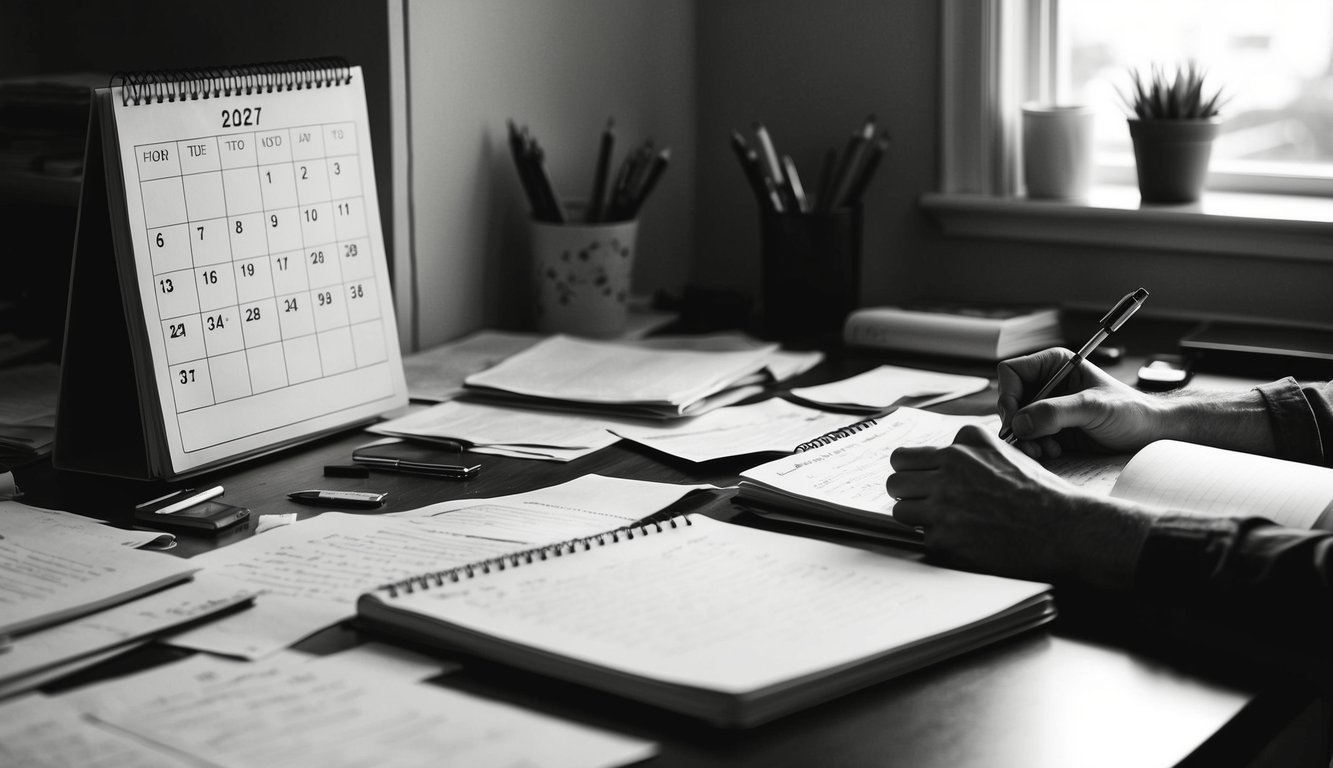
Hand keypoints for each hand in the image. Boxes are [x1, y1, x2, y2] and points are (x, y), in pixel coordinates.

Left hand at [888, 424, 1149, 589]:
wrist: (1064, 529)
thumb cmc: (1042, 495)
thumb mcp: (1005, 454)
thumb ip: (969, 453)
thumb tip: (938, 462)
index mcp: (964, 444)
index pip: (905, 456)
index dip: (913, 473)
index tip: (921, 483)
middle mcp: (950, 467)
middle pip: (895, 480)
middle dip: (908, 493)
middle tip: (926, 505)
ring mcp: (943, 503)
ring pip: (900, 509)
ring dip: (917, 518)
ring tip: (944, 524)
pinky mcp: (943, 537)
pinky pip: (921, 538)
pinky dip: (938, 542)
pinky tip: (963, 541)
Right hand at [998, 347, 1168, 459]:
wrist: (1150, 433)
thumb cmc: (1131, 411)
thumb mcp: (1093, 407)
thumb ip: (1055, 412)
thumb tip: (1019, 423)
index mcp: (1054, 365)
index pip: (1011, 373)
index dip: (1008, 395)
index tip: (1017, 419)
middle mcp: (1047, 384)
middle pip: (1010, 401)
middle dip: (1018, 424)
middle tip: (1032, 442)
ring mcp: (1048, 408)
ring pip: (1016, 423)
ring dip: (1027, 439)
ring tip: (1048, 449)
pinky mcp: (1052, 429)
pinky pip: (1028, 438)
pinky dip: (1035, 447)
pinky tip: (1054, 451)